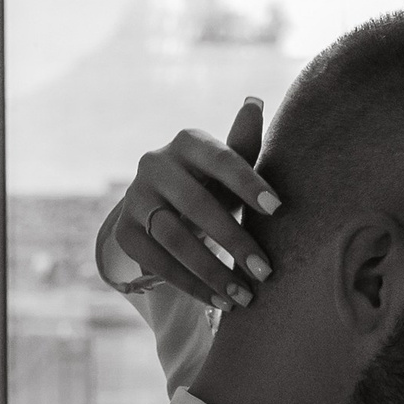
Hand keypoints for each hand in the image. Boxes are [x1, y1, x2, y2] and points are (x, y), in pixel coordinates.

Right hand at [95, 100, 278, 309]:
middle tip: (266, 271)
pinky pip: (158, 263)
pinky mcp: (125, 233)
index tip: (278, 208)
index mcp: (187, 142)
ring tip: (245, 297)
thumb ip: (243, 143)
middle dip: (234, 241)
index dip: (248, 182)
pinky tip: (218, 301)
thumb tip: (255, 102)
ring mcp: (135, 199)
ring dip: (212, 272)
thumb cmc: (212, 183)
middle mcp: (154, 165)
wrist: (162, 206)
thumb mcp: (228, 166)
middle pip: (196, 205)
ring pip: (174, 239)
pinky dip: (190, 285)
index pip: (220, 159)